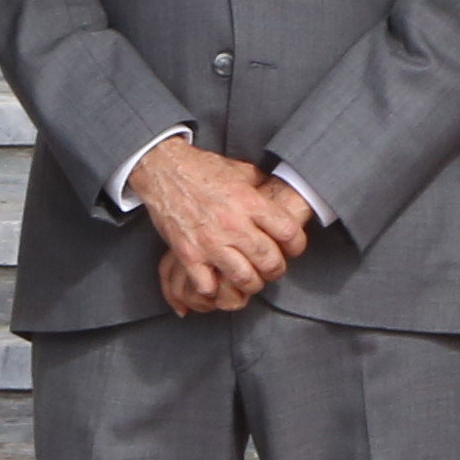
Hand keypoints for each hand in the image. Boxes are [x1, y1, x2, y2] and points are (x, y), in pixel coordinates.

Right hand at [129, 136, 310, 308]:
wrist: (163, 170)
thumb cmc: (202, 168)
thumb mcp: (240, 170)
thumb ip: (261, 186)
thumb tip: (278, 193)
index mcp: (249, 202)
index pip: (288, 232)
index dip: (296, 245)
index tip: (292, 248)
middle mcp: (233, 224)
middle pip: (269, 261)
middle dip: (276, 270)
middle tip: (272, 268)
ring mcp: (210, 242)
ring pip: (244, 278)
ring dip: (251, 284)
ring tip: (250, 279)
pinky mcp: (188, 254)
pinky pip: (208, 286)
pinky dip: (216, 290)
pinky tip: (219, 283)